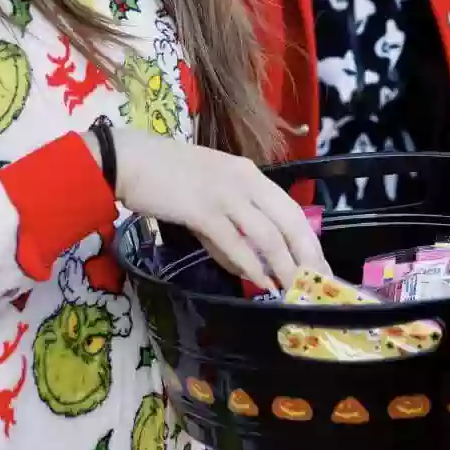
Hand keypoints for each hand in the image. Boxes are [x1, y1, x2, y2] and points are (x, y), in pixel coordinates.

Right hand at [111, 127, 325, 293]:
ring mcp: (225, 194)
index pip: (290, 210)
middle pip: (289, 221)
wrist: (129, 159)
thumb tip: (249, 268)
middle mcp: (244, 180)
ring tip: (294, 290)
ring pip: (267, 235)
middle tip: (317, 285)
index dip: (308, 241)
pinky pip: (235, 242)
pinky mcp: (202, 209)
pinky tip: (260, 282)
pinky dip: (251, 265)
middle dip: (307, 256)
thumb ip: (229, 231)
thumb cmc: (166, 177)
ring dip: (284, 266)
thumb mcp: (207, 198)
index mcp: (249, 174)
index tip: (320, 267)